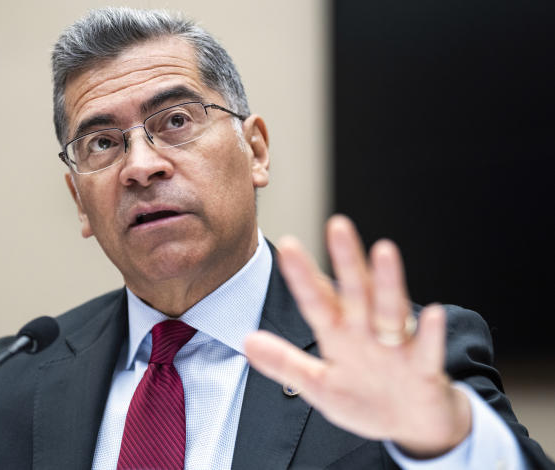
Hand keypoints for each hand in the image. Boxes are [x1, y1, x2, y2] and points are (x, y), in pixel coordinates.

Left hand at [245, 215, 471, 457]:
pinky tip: (431, 313)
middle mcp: (367, 333)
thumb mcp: (319, 385)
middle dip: (346, 261)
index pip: (317, 302)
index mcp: (340, 336)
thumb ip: (285, 363)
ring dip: (388, 282)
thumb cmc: (364, 400)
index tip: (288, 247)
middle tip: (337, 225)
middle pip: (355, 292)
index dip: (302, 277)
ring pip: (390, 311)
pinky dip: (429, 334)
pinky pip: (427, 350)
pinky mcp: (424, 369)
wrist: (414, 426)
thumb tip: (246, 341)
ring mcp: (397, 348)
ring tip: (384, 250)